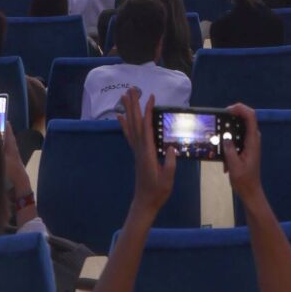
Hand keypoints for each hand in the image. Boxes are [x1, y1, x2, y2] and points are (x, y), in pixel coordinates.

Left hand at [118, 91, 175, 214]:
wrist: (145, 202)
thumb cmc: (158, 191)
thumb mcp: (168, 179)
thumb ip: (169, 163)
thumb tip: (170, 147)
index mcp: (147, 152)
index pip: (146, 128)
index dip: (148, 112)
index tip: (151, 98)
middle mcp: (139, 148)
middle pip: (135, 123)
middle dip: (134, 105)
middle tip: (132, 89)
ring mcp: (137, 150)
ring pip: (131, 126)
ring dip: (128, 110)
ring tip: (124, 96)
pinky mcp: (137, 153)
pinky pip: (129, 135)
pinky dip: (124, 124)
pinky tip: (120, 116)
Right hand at [220, 104, 261, 207]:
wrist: (250, 191)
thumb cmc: (244, 180)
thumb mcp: (234, 166)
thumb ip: (230, 149)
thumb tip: (225, 135)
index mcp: (253, 141)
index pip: (250, 116)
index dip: (240, 108)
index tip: (227, 110)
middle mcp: (253, 138)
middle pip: (245, 118)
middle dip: (232, 116)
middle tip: (219, 120)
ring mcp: (250, 142)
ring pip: (240, 126)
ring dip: (229, 128)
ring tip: (218, 133)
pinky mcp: (246, 146)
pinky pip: (238, 135)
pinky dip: (230, 137)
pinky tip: (222, 145)